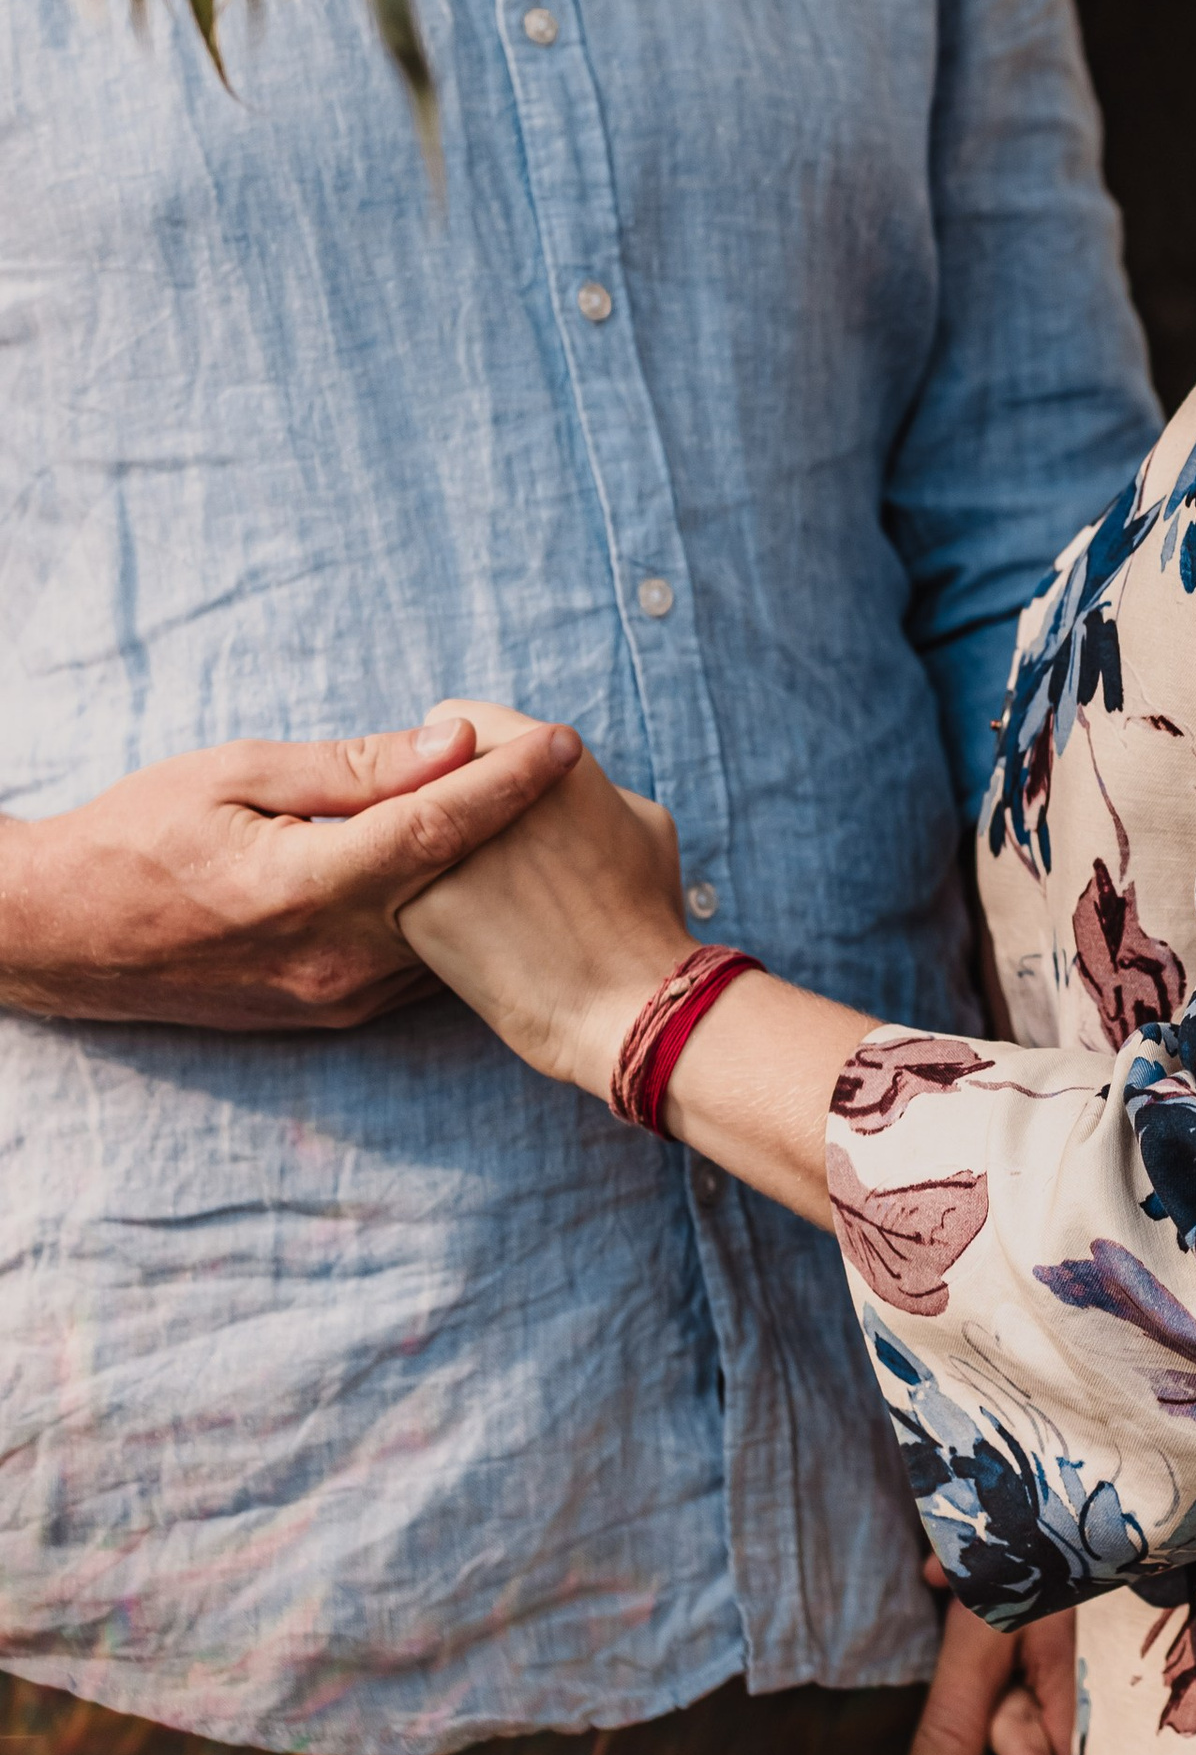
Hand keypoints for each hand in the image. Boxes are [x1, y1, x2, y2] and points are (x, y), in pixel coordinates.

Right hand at [0, 719, 583, 1029]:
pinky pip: (421, 962)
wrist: (67, 938)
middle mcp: (334, 955)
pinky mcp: (335, 1012)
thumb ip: (351, 768)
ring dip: (495, 881)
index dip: (508, 784)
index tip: (564, 743)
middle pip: (462, 889)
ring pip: (451, 937)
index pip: (436, 829)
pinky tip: (479, 875)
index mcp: (306, 887)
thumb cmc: (140, 836)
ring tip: (540, 820)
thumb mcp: (235, 773)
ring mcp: (339, 995)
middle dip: (521, 832)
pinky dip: (456, 919)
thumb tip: (451, 742)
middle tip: (569, 776)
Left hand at [395, 699, 692, 1094]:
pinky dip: (416, 901)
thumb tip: (557, 776)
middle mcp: (479, 784)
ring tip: (477, 894)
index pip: (453, 722)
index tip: (474, 787)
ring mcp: (439, 845)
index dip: (461, 756)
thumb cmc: (644, 912)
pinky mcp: (414, 904)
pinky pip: (396, 889)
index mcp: (537, 750)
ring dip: (416, 850)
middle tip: (469, 843)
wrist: (622, 1002)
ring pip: (396, 831)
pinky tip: (464, 933)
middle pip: (418, 774)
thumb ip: (585, 784)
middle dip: (434, 797)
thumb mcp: (643, 818)